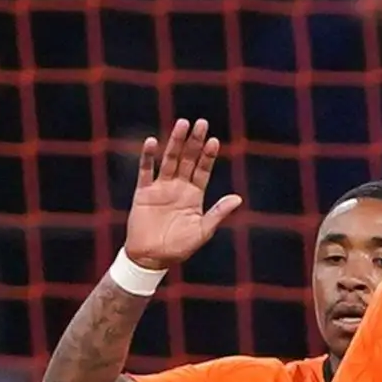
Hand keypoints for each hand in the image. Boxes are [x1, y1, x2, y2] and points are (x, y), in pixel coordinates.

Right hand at [124, 119, 242, 269]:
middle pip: (187, 159)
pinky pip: (145, 172)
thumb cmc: (179, 248)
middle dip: (194, 142)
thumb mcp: (202, 231)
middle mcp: (178, 187)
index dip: (208, 156)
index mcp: (194, 195)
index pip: (203, 170)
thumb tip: (238, 198)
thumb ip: (218, 213)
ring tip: (182, 124)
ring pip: (169, 160)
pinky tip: (151, 142)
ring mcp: (160, 188)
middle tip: (201, 123)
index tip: (214, 141)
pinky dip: (147, 157)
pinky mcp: (143, 193)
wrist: (151, 258)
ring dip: (175, 142)